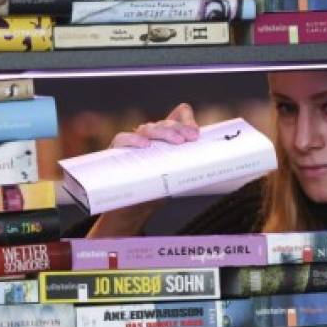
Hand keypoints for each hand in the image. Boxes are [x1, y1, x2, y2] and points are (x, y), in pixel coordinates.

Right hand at [86, 103, 199, 238]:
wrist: (132, 210)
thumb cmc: (155, 192)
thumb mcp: (177, 179)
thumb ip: (188, 169)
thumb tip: (209, 169)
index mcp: (165, 140)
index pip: (176, 116)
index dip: (186, 119)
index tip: (195, 133)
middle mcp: (149, 137)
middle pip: (164, 123)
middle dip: (180, 128)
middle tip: (191, 137)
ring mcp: (133, 143)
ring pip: (147, 128)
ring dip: (164, 132)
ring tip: (177, 141)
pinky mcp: (116, 152)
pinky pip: (122, 139)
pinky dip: (133, 140)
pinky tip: (145, 145)